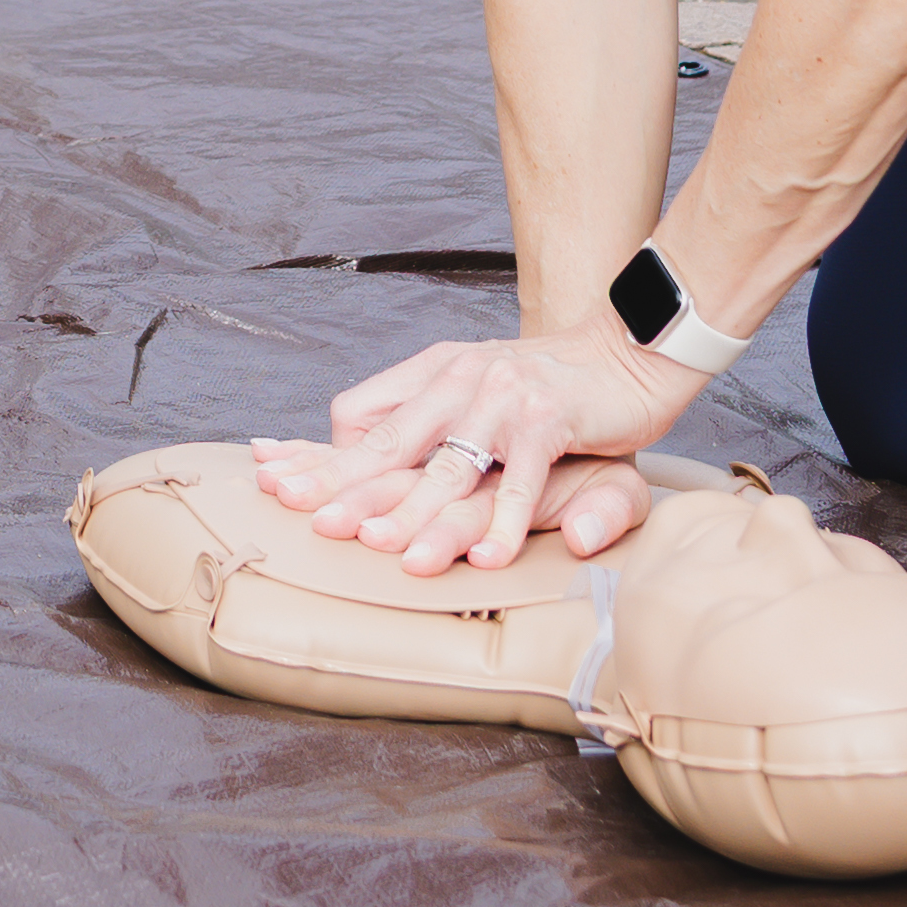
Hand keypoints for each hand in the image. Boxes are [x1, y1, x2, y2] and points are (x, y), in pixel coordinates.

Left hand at [260, 325, 693, 574]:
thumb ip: (421, 415)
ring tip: (396, 557)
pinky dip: (506, 522)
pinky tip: (489, 558)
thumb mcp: (477, 388)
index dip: (322, 454)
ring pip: (451, 469)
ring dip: (422, 516)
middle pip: (392, 445)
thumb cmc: (547, 383)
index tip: (279, 484)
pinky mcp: (548, 418)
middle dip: (348, 488)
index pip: (360, 413)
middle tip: (315, 525)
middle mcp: (458, 380)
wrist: (628, 348)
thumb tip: (346, 437)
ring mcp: (502, 398)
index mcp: (433, 372)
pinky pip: (521, 481)